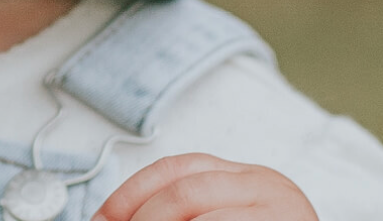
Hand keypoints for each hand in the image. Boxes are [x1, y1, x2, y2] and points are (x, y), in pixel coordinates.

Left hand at [92, 152, 318, 219]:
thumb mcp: (218, 217)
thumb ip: (178, 211)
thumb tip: (108, 220)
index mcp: (246, 176)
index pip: (175, 169)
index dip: (130, 193)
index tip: (99, 218)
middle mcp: (270, 187)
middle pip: (185, 192)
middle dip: (142, 217)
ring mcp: (284, 214)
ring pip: (202, 216)